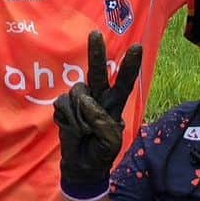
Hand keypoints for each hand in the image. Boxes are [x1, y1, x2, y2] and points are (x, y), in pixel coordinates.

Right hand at [53, 31, 142, 184]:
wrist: (81, 166)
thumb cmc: (101, 152)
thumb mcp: (111, 140)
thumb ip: (102, 120)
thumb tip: (87, 102)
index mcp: (114, 103)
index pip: (124, 82)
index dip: (129, 66)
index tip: (136, 47)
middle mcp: (97, 97)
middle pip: (97, 73)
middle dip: (95, 53)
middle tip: (95, 34)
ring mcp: (79, 101)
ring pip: (78, 93)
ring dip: (80, 115)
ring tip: (83, 131)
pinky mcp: (63, 107)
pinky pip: (64, 105)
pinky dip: (68, 119)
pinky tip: (73, 129)